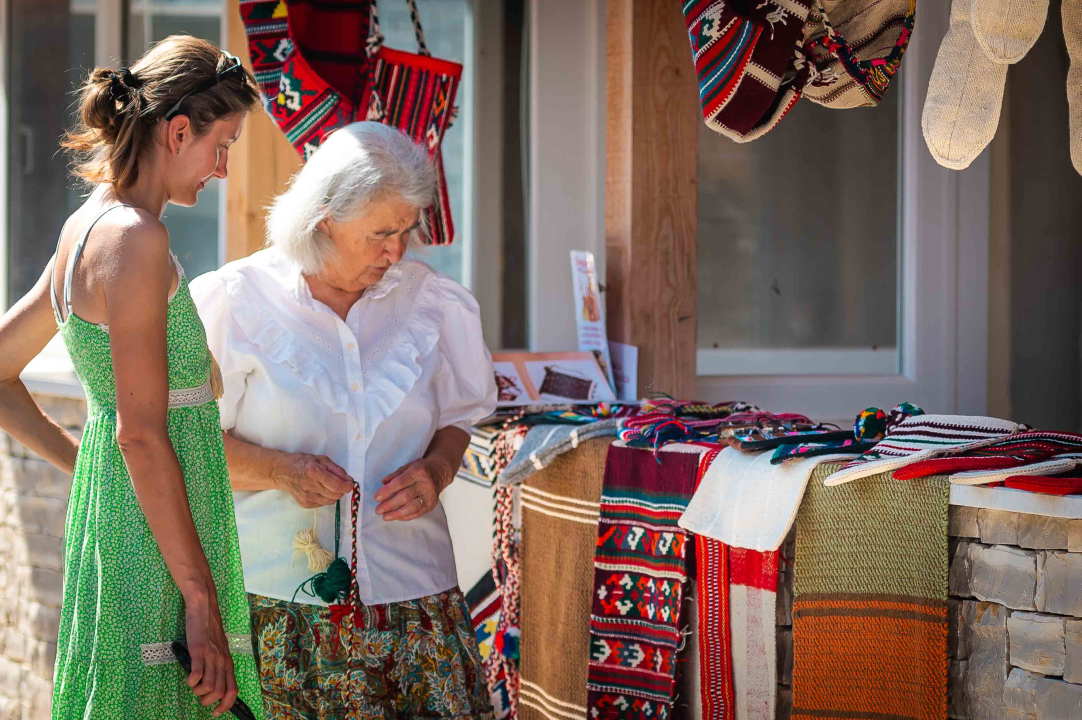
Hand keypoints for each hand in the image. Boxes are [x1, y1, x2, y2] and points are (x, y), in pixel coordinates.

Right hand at [184, 593, 237, 716]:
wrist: (204, 608)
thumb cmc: (209, 630)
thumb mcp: (219, 650)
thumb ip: (218, 666)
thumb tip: (213, 685)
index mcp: (228, 662)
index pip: (232, 690)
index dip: (226, 705)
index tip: (216, 713)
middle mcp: (222, 661)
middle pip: (219, 692)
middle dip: (207, 701)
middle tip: (199, 696)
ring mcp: (211, 655)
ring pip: (208, 686)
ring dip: (198, 692)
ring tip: (193, 685)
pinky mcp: (199, 650)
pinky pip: (197, 673)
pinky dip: (192, 681)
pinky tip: (189, 678)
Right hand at [275, 453, 353, 508]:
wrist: (282, 472)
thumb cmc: (303, 462)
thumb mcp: (321, 459)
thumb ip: (337, 470)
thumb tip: (349, 480)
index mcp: (315, 472)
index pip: (337, 486)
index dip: (347, 486)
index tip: (350, 484)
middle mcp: (310, 487)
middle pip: (336, 495)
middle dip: (341, 490)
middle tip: (338, 483)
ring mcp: (307, 497)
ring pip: (331, 501)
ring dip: (334, 494)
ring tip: (327, 486)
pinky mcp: (305, 504)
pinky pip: (322, 504)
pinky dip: (325, 498)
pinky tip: (319, 490)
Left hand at [374, 457, 453, 521]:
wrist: (441, 472)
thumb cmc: (421, 468)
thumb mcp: (408, 466)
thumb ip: (395, 475)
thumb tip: (383, 484)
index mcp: (419, 472)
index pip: (400, 483)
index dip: (387, 491)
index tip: (377, 497)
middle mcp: (426, 484)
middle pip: (405, 496)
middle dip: (389, 504)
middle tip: (378, 510)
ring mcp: (430, 496)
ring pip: (412, 507)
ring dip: (397, 514)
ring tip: (385, 517)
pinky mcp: (432, 504)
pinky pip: (418, 513)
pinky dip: (405, 516)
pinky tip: (396, 517)